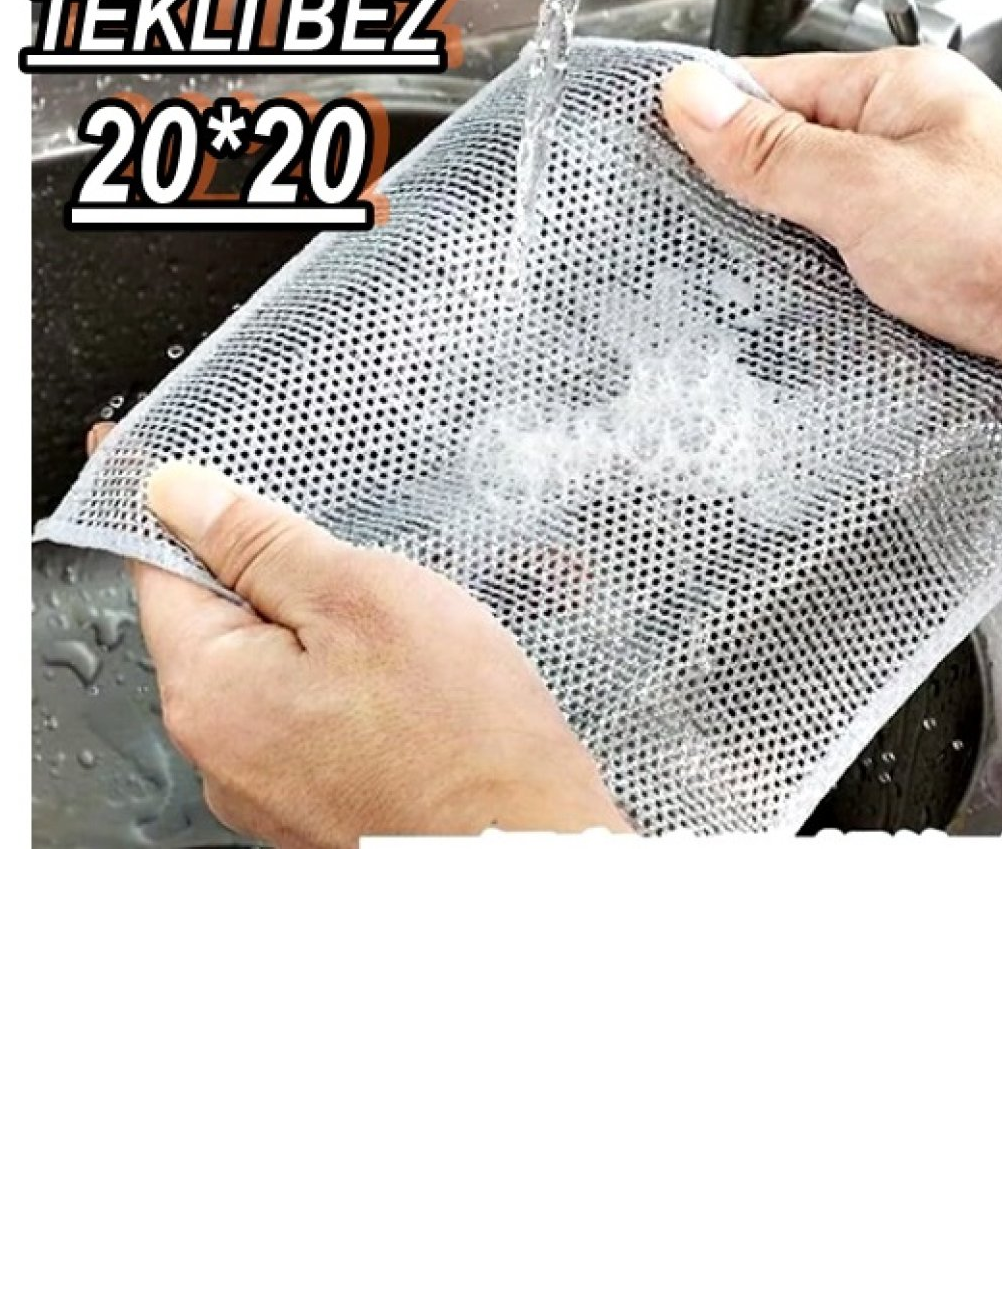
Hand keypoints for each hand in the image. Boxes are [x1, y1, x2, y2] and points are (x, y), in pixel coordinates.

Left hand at [111, 460, 628, 844]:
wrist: (530, 851)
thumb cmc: (460, 735)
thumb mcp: (360, 596)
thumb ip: (259, 543)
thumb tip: (179, 497)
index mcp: (210, 690)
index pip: (158, 568)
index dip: (172, 505)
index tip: (173, 464)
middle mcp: (219, 753)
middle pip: (220, 620)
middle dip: (279, 572)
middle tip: (359, 557)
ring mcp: (266, 789)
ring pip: (275, 669)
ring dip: (327, 631)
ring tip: (411, 631)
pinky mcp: (315, 806)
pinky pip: (311, 717)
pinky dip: (351, 684)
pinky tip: (418, 682)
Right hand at [662, 48, 1001, 448]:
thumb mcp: (870, 187)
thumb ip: (775, 150)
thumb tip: (690, 101)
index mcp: (891, 97)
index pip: (761, 91)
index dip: (699, 127)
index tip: (643, 165)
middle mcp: (904, 155)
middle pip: (782, 174)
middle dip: (740, 217)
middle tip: (697, 254)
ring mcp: (917, 224)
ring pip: (811, 243)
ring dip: (786, 278)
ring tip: (756, 304)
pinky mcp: (931, 292)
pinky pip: (848, 296)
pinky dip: (825, 319)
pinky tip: (805, 339)